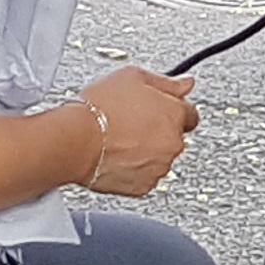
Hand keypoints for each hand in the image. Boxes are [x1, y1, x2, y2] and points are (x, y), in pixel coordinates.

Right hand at [76, 65, 200, 196]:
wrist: (75, 141)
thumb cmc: (98, 109)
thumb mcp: (133, 77)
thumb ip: (166, 82)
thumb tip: (186, 83)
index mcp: (174, 114)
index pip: (190, 114)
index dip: (171, 110)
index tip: (158, 110)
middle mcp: (173, 143)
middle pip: (174, 136)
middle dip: (158, 131)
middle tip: (131, 123)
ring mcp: (159, 167)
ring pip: (160, 157)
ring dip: (147, 151)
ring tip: (119, 140)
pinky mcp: (143, 187)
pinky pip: (145, 176)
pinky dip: (134, 169)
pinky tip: (116, 156)